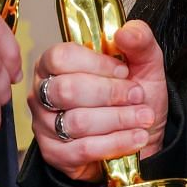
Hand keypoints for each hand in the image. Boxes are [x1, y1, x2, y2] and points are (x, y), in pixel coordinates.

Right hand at [29, 19, 167, 181]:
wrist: (141, 136)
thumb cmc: (134, 97)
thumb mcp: (144, 64)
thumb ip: (139, 41)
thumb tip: (126, 33)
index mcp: (55, 64)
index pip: (61, 57)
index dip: (95, 64)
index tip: (124, 71)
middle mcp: (43, 92)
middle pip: (66, 89)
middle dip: (110, 94)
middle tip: (138, 96)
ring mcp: (44, 125)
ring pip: (77, 121)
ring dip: (118, 119)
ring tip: (143, 118)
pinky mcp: (55, 154)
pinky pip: (82, 149)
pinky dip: (116, 143)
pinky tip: (136, 138)